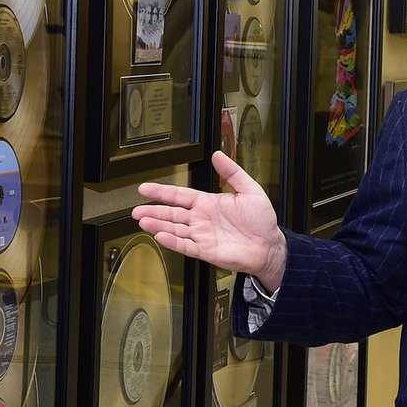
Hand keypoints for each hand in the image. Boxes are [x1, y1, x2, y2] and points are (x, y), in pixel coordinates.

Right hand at [133, 151, 287, 291]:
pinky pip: (186, 245)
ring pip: (175, 229)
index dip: (162, 192)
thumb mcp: (250, 189)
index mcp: (208, 203)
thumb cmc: (261, 220)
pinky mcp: (206, 251)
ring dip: (158, 225)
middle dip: (154, 210)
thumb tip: (218, 155)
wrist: (270, 245)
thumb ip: (232, 172)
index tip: (145, 188)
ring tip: (143, 221)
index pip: (180, 195)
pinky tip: (161, 236)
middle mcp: (201, 219)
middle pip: (172, 213)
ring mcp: (202, 235)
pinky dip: (173, 242)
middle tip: (136, 209)